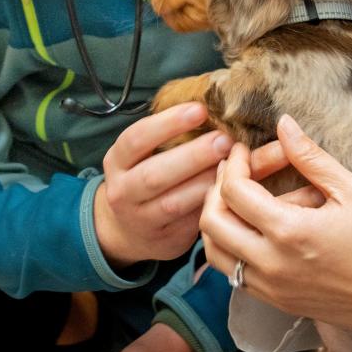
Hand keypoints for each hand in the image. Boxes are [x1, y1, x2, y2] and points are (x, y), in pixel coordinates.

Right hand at [94, 102, 231, 267]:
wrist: (127, 230)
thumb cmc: (147, 178)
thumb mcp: (147, 156)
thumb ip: (178, 137)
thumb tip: (223, 110)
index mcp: (117, 161)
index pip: (136, 139)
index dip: (167, 124)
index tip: (200, 110)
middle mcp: (122, 192)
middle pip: (155, 175)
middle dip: (193, 156)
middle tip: (225, 140)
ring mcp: (141, 220)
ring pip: (173, 204)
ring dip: (206, 183)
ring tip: (234, 166)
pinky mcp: (164, 241)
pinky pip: (190, 224)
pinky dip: (211, 206)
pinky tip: (231, 193)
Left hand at [200, 114, 351, 336]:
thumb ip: (310, 156)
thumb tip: (283, 124)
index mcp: (289, 231)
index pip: (234, 192)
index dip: (233, 164)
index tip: (242, 151)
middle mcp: (272, 264)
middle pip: (213, 223)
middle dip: (215, 190)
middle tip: (234, 172)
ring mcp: (271, 288)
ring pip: (216, 253)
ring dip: (219, 223)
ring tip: (239, 201)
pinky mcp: (277, 302)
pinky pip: (234, 275)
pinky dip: (232, 250)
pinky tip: (254, 231)